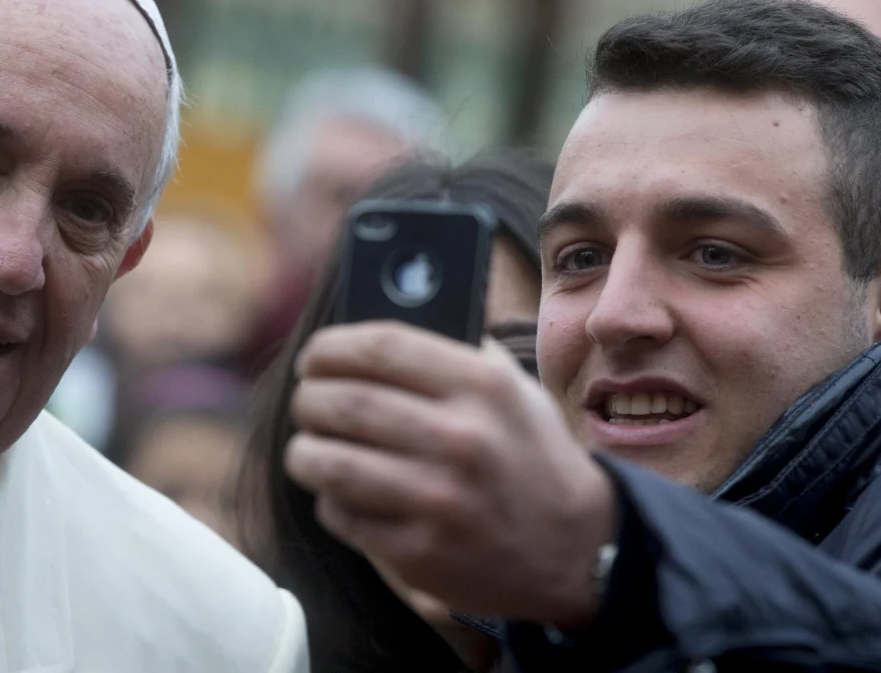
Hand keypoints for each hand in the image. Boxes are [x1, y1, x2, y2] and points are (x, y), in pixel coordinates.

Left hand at [285, 321, 615, 626]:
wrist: (576, 548)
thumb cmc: (530, 456)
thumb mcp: (514, 389)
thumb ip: (456, 353)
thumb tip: (374, 328)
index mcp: (483, 387)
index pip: (380, 346)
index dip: (330, 347)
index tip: (314, 356)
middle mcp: (462, 439)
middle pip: (343, 402)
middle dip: (308, 399)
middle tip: (306, 402)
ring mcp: (439, 500)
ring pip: (329, 462)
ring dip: (304, 452)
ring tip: (309, 448)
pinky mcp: (420, 553)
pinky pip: (341, 515)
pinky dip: (330, 501)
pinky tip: (344, 493)